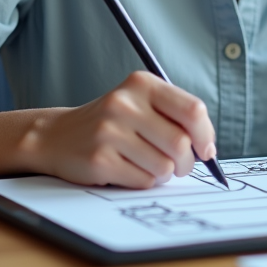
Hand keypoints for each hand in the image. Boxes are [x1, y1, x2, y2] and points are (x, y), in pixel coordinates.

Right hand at [17, 71, 216, 188]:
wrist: (57, 135)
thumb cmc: (111, 123)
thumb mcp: (141, 103)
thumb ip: (175, 116)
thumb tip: (208, 148)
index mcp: (142, 84)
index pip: (192, 110)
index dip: (206, 135)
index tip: (205, 149)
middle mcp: (125, 104)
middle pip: (180, 143)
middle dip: (186, 162)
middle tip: (179, 165)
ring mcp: (109, 131)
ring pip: (163, 167)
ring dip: (162, 174)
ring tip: (146, 164)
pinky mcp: (99, 159)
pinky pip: (143, 181)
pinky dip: (143, 182)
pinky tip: (128, 169)